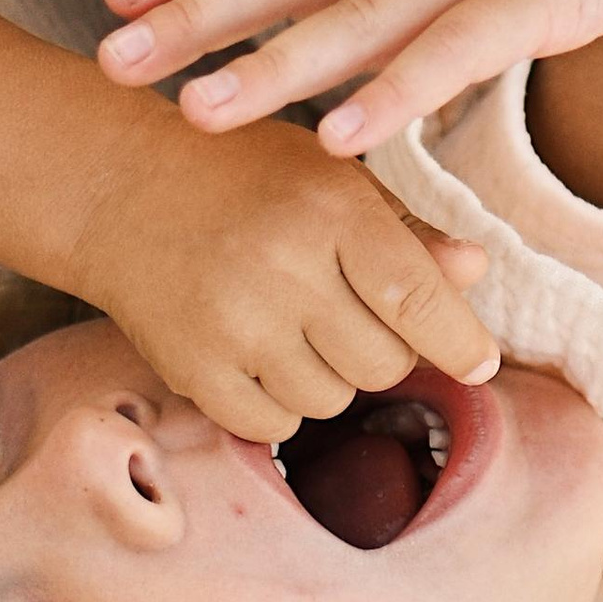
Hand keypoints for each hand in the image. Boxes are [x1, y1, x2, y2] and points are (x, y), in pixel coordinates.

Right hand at [74, 114, 497, 442]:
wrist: (121, 189)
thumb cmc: (247, 178)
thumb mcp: (333, 179)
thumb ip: (408, 229)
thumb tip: (475, 271)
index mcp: (331, 210)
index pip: (417, 298)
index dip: (459, 340)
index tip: (480, 363)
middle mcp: (284, 268)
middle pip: (384, 364)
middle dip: (384, 351)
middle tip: (351, 316)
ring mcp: (234, 323)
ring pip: (333, 399)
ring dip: (330, 377)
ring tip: (295, 325)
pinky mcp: (193, 366)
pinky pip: (274, 423)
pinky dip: (280, 402)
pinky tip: (260, 353)